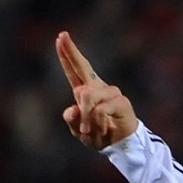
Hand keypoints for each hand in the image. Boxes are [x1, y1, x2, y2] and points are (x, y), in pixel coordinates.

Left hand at [56, 31, 138, 148]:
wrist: (119, 146)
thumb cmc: (98, 135)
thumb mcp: (79, 130)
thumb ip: (72, 120)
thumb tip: (73, 108)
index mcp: (85, 92)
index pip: (74, 70)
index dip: (68, 54)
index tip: (61, 37)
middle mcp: (97, 88)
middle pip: (83, 67)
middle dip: (71, 51)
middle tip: (62, 35)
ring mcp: (110, 93)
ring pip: (88, 97)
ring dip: (86, 118)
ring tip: (89, 131)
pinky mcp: (121, 101)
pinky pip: (100, 109)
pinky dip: (97, 122)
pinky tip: (101, 129)